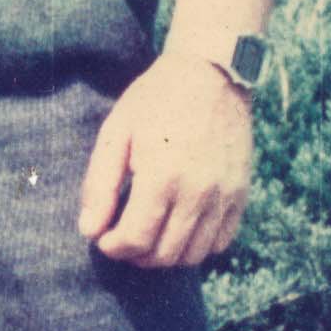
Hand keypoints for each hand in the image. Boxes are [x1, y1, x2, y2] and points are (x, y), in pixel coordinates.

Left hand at [77, 51, 253, 269]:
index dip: (113, 248)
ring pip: (194, 255)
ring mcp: (224, 195)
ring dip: (165, 256)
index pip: (136, 239)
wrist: (211, 74)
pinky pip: (221, 241)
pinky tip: (178, 229)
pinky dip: (198, 246)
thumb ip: (99, 185)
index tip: (103, 238)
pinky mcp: (241, 193)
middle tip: (121, 239)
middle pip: (164, 254)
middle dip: (136, 256)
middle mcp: (199, 192)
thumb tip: (89, 231)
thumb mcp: (116, 133)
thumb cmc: (155, 100)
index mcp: (162, 176)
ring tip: (148, 237)